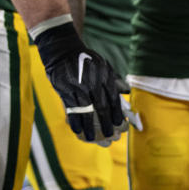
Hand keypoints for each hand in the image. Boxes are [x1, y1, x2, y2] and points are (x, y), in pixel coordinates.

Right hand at [33, 19, 126, 143]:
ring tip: (93, 139)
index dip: (117, 113)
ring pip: (86, 111)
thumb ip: (113, 79)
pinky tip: (78, 131)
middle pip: (102, 107)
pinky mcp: (64, 91)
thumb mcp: (103, 64)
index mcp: (104, 75)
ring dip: (90, 127)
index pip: (113, 98)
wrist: (62, 50)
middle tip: (110, 136)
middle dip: (106, 123)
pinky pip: (71, 110)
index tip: (120, 125)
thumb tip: (126, 92)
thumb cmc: (85, 60)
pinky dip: (75, 122)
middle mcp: (92, 82)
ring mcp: (78, 87)